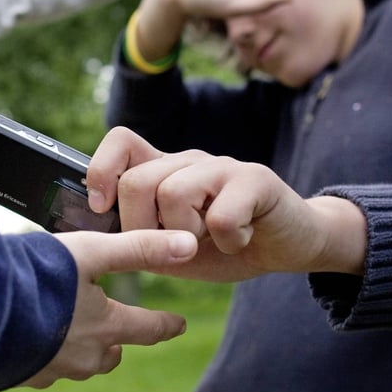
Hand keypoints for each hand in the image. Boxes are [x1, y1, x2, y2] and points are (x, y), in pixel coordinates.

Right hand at [21, 228, 197, 387]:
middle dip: (117, 343)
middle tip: (118, 331)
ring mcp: (46, 370)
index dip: (165, 324)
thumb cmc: (36, 277)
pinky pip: (40, 368)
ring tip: (72, 330)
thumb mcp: (93, 252)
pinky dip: (44, 352)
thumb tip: (188, 246)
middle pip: (110, 355)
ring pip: (75, 365)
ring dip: (80, 349)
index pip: (146, 329)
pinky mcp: (15, 374)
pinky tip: (31, 336)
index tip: (179, 324)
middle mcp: (80, 356)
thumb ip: (140, 248)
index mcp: (104, 327)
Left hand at [84, 127, 365, 280]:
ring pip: (173, 194)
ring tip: (208, 241)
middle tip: (173, 245)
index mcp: (166, 172)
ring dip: (186, 235)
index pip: (121, 142)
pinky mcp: (256, 179)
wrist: (290, 245)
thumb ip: (141, 240)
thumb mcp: (174, 248)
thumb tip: (101, 238)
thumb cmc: (227, 245)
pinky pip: (221, 217)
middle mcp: (190, 162)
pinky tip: (239, 240)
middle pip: (137, 182)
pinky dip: (227, 242)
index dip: (101, 171)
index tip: (101, 209)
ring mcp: (223, 166)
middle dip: (143, 228)